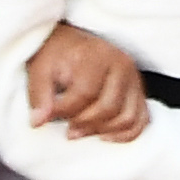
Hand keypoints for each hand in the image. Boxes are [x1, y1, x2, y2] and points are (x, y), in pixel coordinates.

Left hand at [26, 20, 147, 142]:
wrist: (73, 43)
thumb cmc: (56, 56)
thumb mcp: (40, 69)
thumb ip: (39, 95)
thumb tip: (38, 121)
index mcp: (98, 55)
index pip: (86, 93)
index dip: (64, 110)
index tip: (47, 114)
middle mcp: (123, 65)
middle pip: (109, 108)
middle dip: (84, 123)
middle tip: (66, 128)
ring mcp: (135, 79)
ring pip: (127, 118)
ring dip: (102, 130)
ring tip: (81, 129)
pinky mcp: (139, 92)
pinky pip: (141, 121)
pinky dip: (125, 134)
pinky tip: (103, 136)